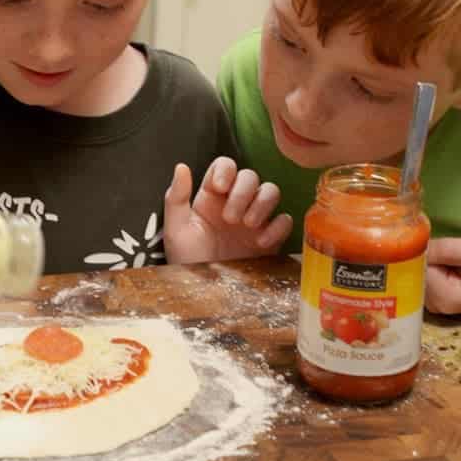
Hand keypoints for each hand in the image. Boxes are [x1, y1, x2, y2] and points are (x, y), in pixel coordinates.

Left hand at [163, 159, 291, 264]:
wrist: (203, 294)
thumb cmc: (186, 261)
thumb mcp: (176, 230)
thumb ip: (176, 197)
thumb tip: (181, 167)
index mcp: (211, 197)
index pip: (225, 166)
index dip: (226, 170)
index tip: (220, 188)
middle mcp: (235, 203)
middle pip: (250, 176)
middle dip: (242, 192)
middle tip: (230, 218)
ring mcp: (254, 220)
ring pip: (271, 191)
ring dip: (261, 204)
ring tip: (247, 226)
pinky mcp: (270, 239)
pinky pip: (285, 220)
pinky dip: (278, 226)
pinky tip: (261, 242)